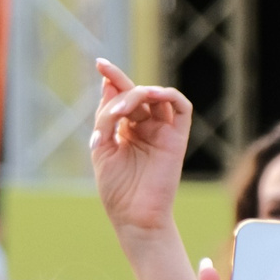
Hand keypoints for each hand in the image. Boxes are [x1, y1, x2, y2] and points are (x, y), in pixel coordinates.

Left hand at [89, 59, 192, 242]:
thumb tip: (108, 86)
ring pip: (155, 97)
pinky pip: (180, 107)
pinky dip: (167, 95)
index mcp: (126, 130)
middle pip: (136, 93)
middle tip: (109, 97)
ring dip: (138, 94)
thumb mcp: (101, 147)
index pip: (121, 96)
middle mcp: (145, 127)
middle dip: (121, 87)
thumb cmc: (116, 190)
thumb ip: (105, 118)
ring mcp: (162, 131)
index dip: (112, 78)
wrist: (134, 217)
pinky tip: (151, 95)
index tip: (99, 62)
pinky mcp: (178, 137)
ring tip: (122, 109)